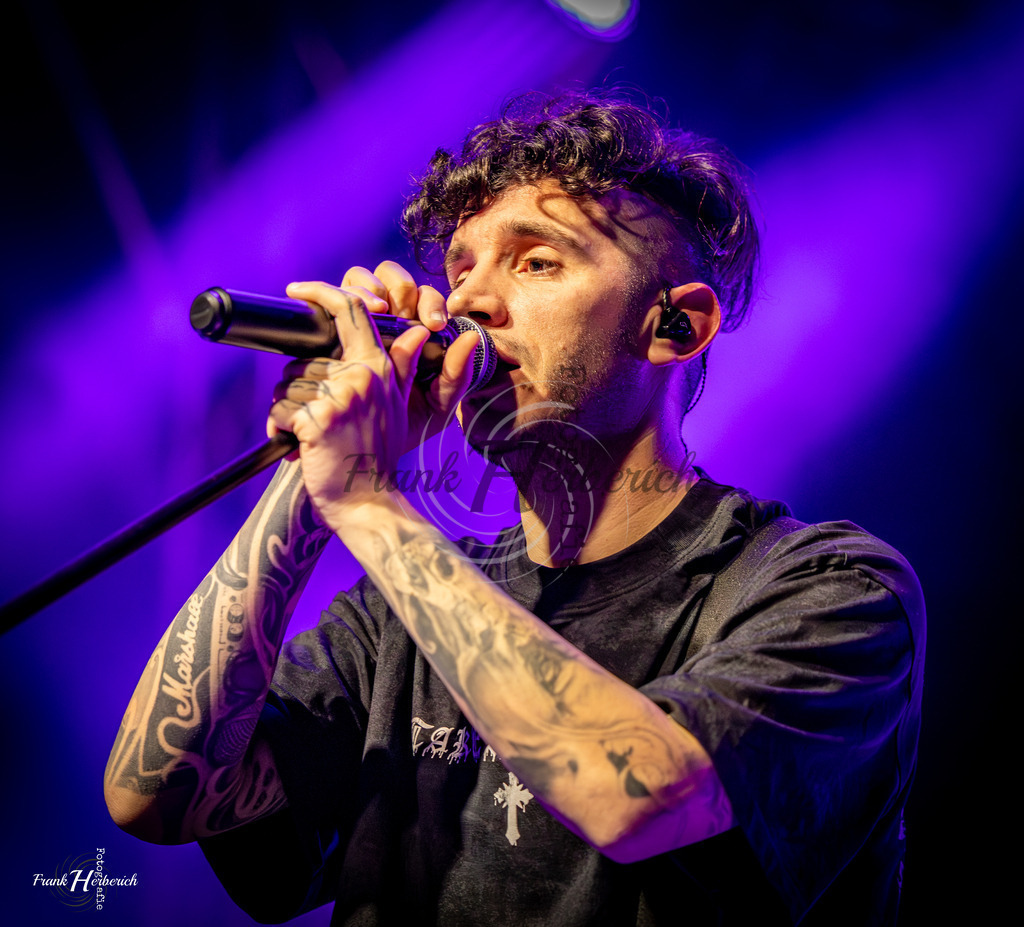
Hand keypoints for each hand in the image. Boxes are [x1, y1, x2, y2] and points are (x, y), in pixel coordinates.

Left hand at [266, 266, 477, 524]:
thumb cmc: (377, 456)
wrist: (368, 502)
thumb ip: (401, 366)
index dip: (320, 292)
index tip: (297, 289)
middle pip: (303, 361)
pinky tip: (299, 447)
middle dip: (298, 390)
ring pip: (287, 387)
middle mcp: (361, 375)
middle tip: (319, 422)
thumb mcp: (399, 406)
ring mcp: (339, 396)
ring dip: (288, 413)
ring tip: (312, 437)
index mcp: (378, 367)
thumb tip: (417, 331)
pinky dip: (279, 431)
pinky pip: (279, 412)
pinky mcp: (318, 418)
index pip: (350, 310)